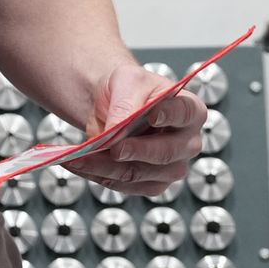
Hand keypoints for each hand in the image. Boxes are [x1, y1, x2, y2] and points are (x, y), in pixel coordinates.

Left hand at [65, 64, 204, 196]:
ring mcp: (172, 166)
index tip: (152, 115)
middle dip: (136, 151)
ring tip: (78, 157)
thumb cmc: (127, 89)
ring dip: (107, 167)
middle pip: (166, 153)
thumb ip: (126, 104)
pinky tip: (82, 165)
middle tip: (114, 147)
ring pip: (141, 174)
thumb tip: (116, 132)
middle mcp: (187, 142)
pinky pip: (127, 185)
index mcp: (190, 109)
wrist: (112, 105)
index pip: (186, 113)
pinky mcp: (152, 183)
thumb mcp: (126, 81)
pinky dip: (100, 175)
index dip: (170, 115)